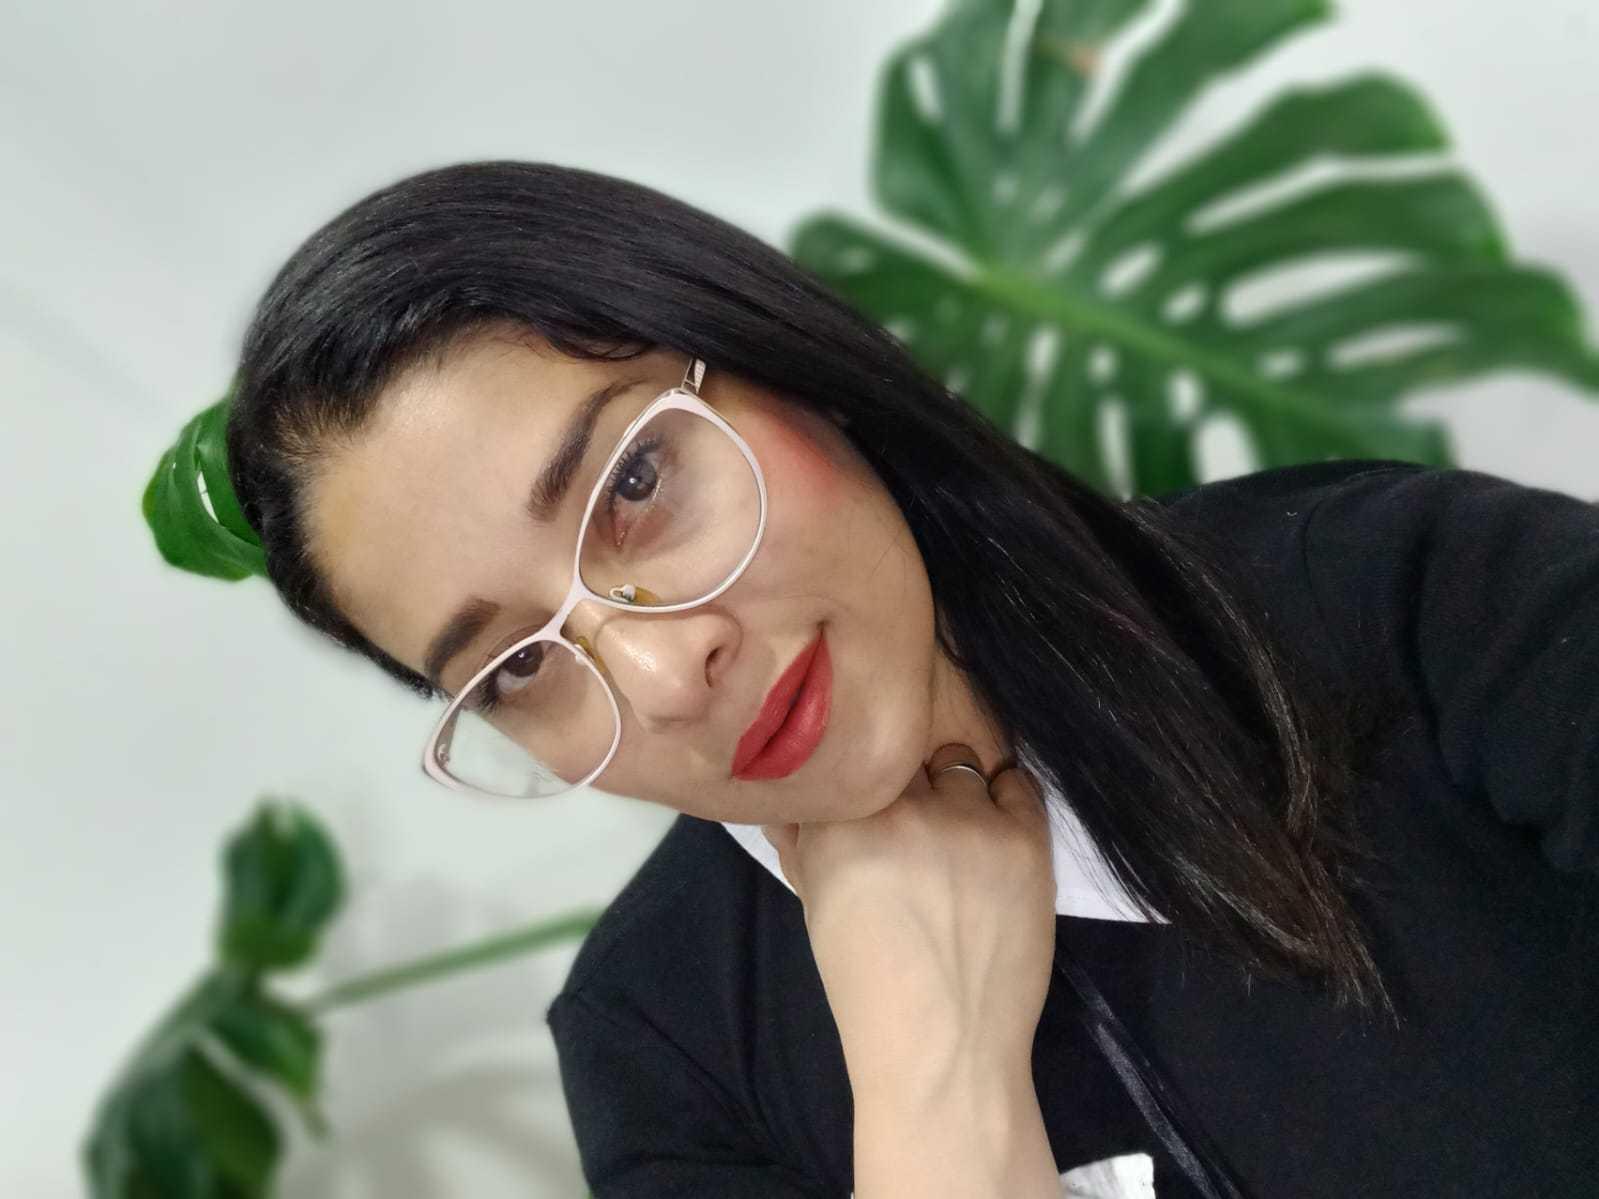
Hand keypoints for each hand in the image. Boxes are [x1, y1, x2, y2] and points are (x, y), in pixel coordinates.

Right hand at [761, 744, 1055, 1101]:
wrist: (945, 1048)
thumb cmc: (868, 985)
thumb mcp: (816, 908)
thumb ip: (800, 844)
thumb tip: (785, 798)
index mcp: (842, 825)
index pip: (852, 756)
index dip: (861, 775)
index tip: (868, 796)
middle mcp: (906, 811)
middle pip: (907, 755)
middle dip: (906, 783)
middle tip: (911, 823)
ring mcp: (970, 823)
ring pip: (960, 763)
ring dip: (954, 791)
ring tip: (955, 838)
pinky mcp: (1025, 840)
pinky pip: (1016, 783)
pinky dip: (1003, 799)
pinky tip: (992, 835)